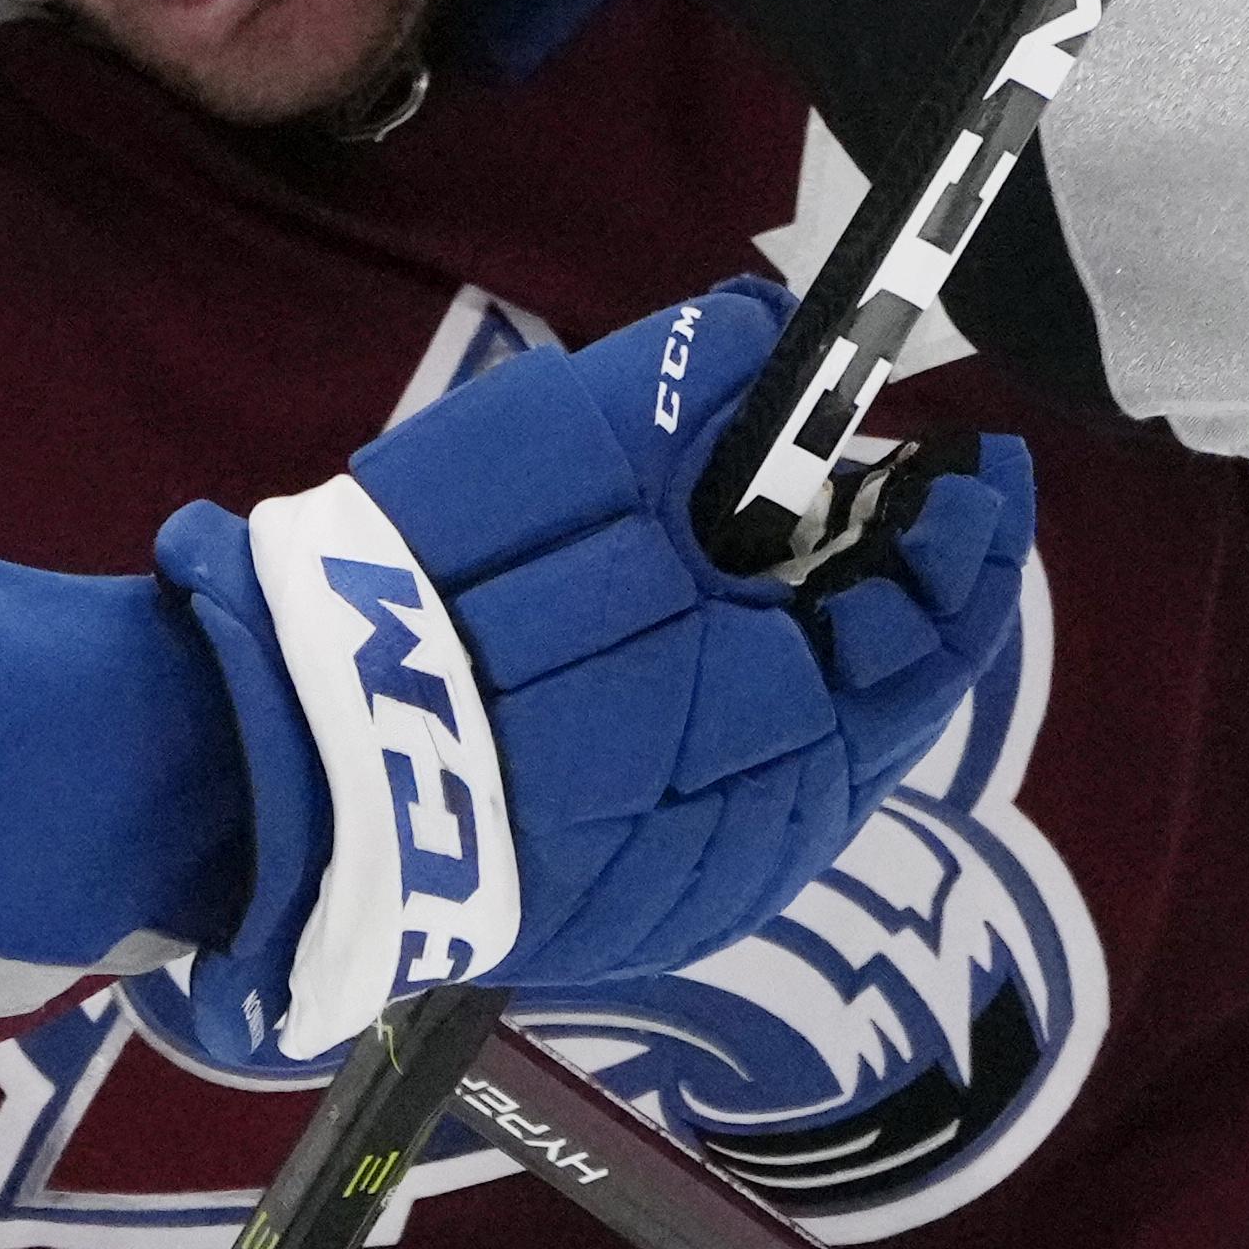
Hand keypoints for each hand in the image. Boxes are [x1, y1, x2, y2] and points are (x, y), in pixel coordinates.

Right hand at [155, 278, 1030, 1061]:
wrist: (276, 768)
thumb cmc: (429, 588)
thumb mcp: (570, 438)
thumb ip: (698, 380)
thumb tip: (782, 333)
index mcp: (789, 722)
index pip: (934, 628)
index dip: (964, 534)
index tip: (972, 458)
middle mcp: (770, 832)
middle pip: (882, 697)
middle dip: (891, 587)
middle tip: (885, 490)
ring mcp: (697, 887)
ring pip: (814, 759)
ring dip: (820, 656)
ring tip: (791, 562)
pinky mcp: (626, 914)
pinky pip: (732, 809)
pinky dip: (750, 725)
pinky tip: (709, 660)